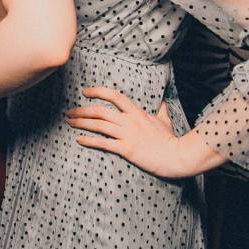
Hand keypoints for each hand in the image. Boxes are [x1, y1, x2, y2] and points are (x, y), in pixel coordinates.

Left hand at [68, 88, 190, 179]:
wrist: (178, 157)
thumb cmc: (171, 140)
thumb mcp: (165, 120)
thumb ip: (161, 109)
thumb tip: (163, 101)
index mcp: (137, 113)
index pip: (114, 96)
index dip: (98, 92)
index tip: (85, 92)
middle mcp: (130, 121)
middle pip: (100, 111)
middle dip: (82, 111)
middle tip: (70, 112)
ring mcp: (128, 135)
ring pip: (99, 125)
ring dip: (81, 123)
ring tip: (70, 122)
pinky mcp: (127, 150)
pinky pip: (104, 143)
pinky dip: (89, 140)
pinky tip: (79, 139)